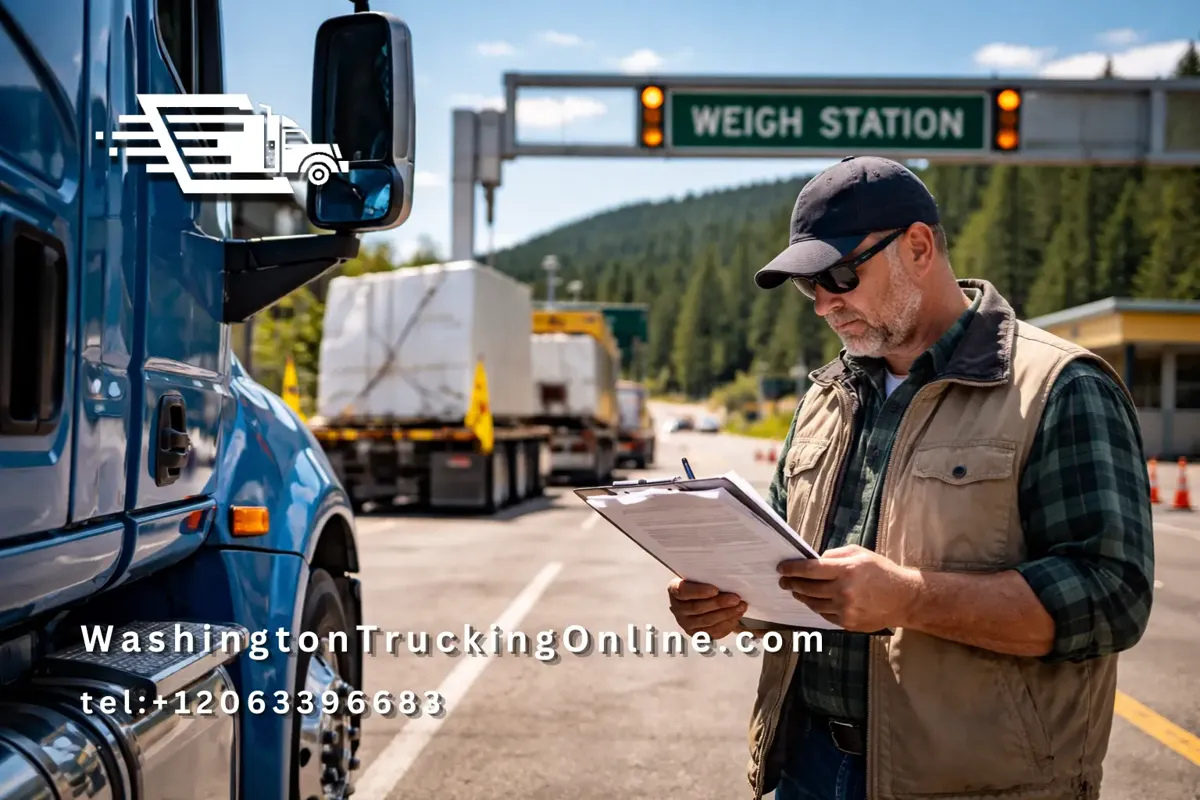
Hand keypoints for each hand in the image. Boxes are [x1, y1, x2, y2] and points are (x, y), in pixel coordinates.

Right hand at [667, 578, 748, 638]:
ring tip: (740, 606)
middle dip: (719, 603)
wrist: (698, 597)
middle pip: (698, 608)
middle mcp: (677, 608)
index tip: (715, 589)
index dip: (699, 591)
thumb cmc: (700, 584)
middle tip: (734, 598)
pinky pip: (713, 632)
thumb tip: (726, 578)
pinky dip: (727, 624)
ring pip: (707, 621)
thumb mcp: (699, 576)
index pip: (683, 591)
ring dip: (727, 614)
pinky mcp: (697, 634)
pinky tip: (736, 615)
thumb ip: (707, 577)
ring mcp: (686, 623)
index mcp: (674, 590)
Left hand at [777, 545, 919, 631]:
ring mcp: (845, 609)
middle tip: (784, 581)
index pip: (810, 569)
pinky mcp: (848, 623)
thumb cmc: (881, 571)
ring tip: (795, 591)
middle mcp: (844, 591)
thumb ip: (834, 555)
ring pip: (813, 604)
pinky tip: (813, 601)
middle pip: (808, 588)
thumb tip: (813, 561)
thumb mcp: (859, 553)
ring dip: (801, 596)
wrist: (903, 598)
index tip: (781, 568)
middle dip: (792, 583)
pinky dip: (816, 607)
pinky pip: (824, 615)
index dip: (792, 569)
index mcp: (846, 570)